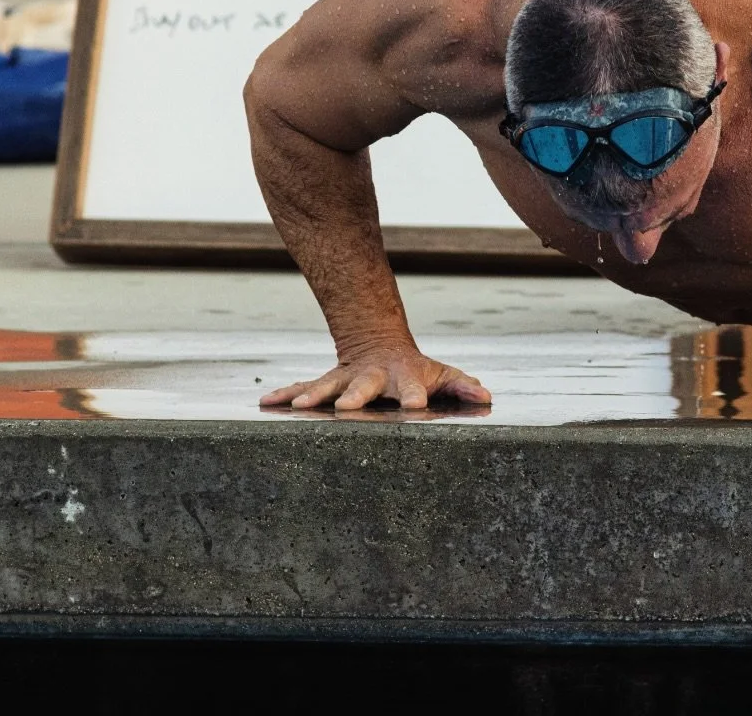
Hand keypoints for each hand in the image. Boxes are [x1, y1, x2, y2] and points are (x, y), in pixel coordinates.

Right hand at [260, 339, 490, 411]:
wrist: (380, 344)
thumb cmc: (418, 371)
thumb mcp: (443, 376)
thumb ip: (463, 387)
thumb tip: (486, 397)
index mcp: (404, 379)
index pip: (412, 388)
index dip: (415, 397)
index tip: (415, 406)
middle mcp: (372, 378)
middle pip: (365, 386)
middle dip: (355, 396)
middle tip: (348, 407)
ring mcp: (346, 379)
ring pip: (329, 386)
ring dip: (315, 396)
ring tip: (301, 406)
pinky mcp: (326, 382)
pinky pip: (302, 388)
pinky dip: (284, 394)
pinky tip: (265, 402)